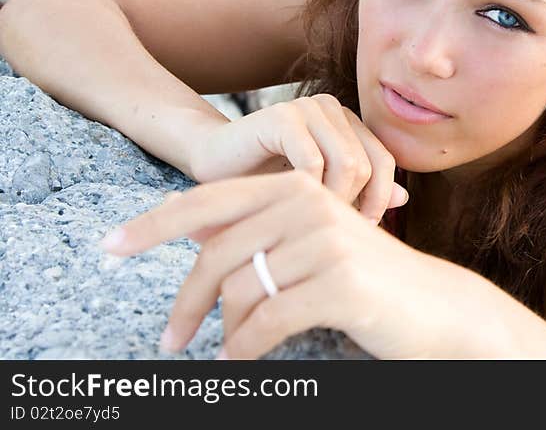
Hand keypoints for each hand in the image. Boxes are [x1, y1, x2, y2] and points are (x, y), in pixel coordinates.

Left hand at [99, 171, 487, 359]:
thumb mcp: (313, 243)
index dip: (152, 225)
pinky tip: (243, 359)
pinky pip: (266, 321)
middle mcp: (310, 203)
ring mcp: (327, 241)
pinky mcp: (340, 283)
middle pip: (217, 255)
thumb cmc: (366, 279)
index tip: (108, 247)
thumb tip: (192, 234)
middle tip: (167, 339)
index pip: (209, 201)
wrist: (436, 308)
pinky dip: (246, 347)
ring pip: (240, 291)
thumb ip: (260, 232)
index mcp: (298, 187)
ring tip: (232, 349)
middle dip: (184, 303)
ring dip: (225, 331)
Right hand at [188, 93, 407, 222]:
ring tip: (309, 217)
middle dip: (351, 204)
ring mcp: (308, 108)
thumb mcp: (320, 189)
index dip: (378, 199)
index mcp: (348, 122)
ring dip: (330, 200)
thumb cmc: (267, 182)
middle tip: (327, 227)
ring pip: (346, 163)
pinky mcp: (281, 116)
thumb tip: (404, 198)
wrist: (213, 164)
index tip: (362, 229)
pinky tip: (289, 202)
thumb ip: (360, 190)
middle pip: (367, 165)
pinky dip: (306, 190)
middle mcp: (333, 108)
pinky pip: (313, 161)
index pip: (385, 161)